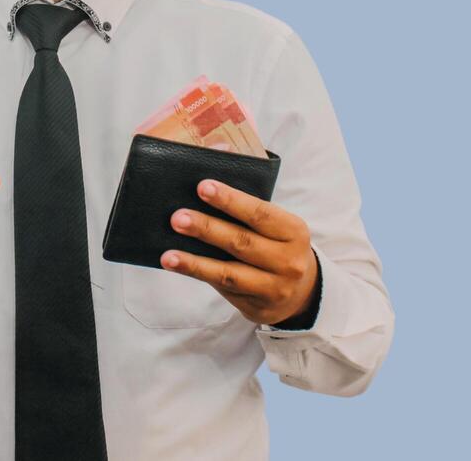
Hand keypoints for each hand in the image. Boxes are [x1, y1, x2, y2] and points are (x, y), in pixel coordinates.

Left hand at [161, 178, 318, 326]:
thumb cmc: (278, 245)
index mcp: (293, 231)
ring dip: (195, 262)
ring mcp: (272, 287)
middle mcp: (287, 261)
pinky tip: (175, 265)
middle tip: (177, 217)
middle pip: (242, 242)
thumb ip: (249, 204)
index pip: (260, 213)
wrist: (301, 293)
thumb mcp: (278, 224)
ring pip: (229, 272)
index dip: (231, 200)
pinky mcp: (256, 306)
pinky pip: (222, 287)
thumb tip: (213, 165)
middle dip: (207, 228)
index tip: (202, 187)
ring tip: (169, 253)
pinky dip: (197, 274)